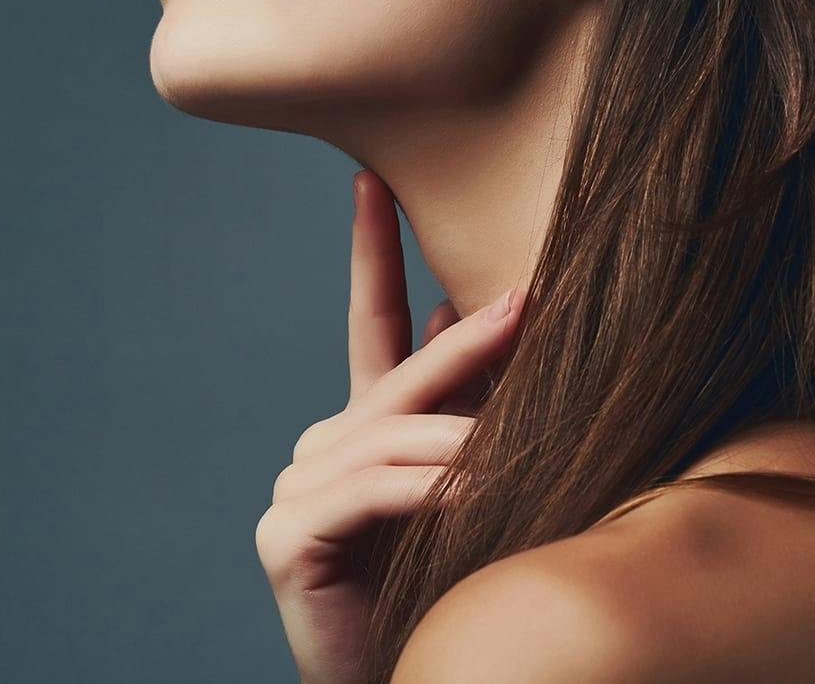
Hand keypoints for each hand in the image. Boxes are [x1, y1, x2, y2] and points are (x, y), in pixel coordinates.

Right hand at [254, 169, 524, 683]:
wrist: (413, 674)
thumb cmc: (453, 582)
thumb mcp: (477, 480)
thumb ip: (479, 406)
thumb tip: (493, 308)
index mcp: (368, 427)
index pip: (372, 321)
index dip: (372, 251)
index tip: (374, 179)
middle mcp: (324, 448)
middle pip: (397, 380)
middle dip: (462, 340)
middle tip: (524, 301)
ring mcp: (298, 491)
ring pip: (390, 438)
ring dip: (464, 435)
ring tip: (526, 436)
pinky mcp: (289, 539)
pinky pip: (372, 495)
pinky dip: (431, 489)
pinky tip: (478, 490)